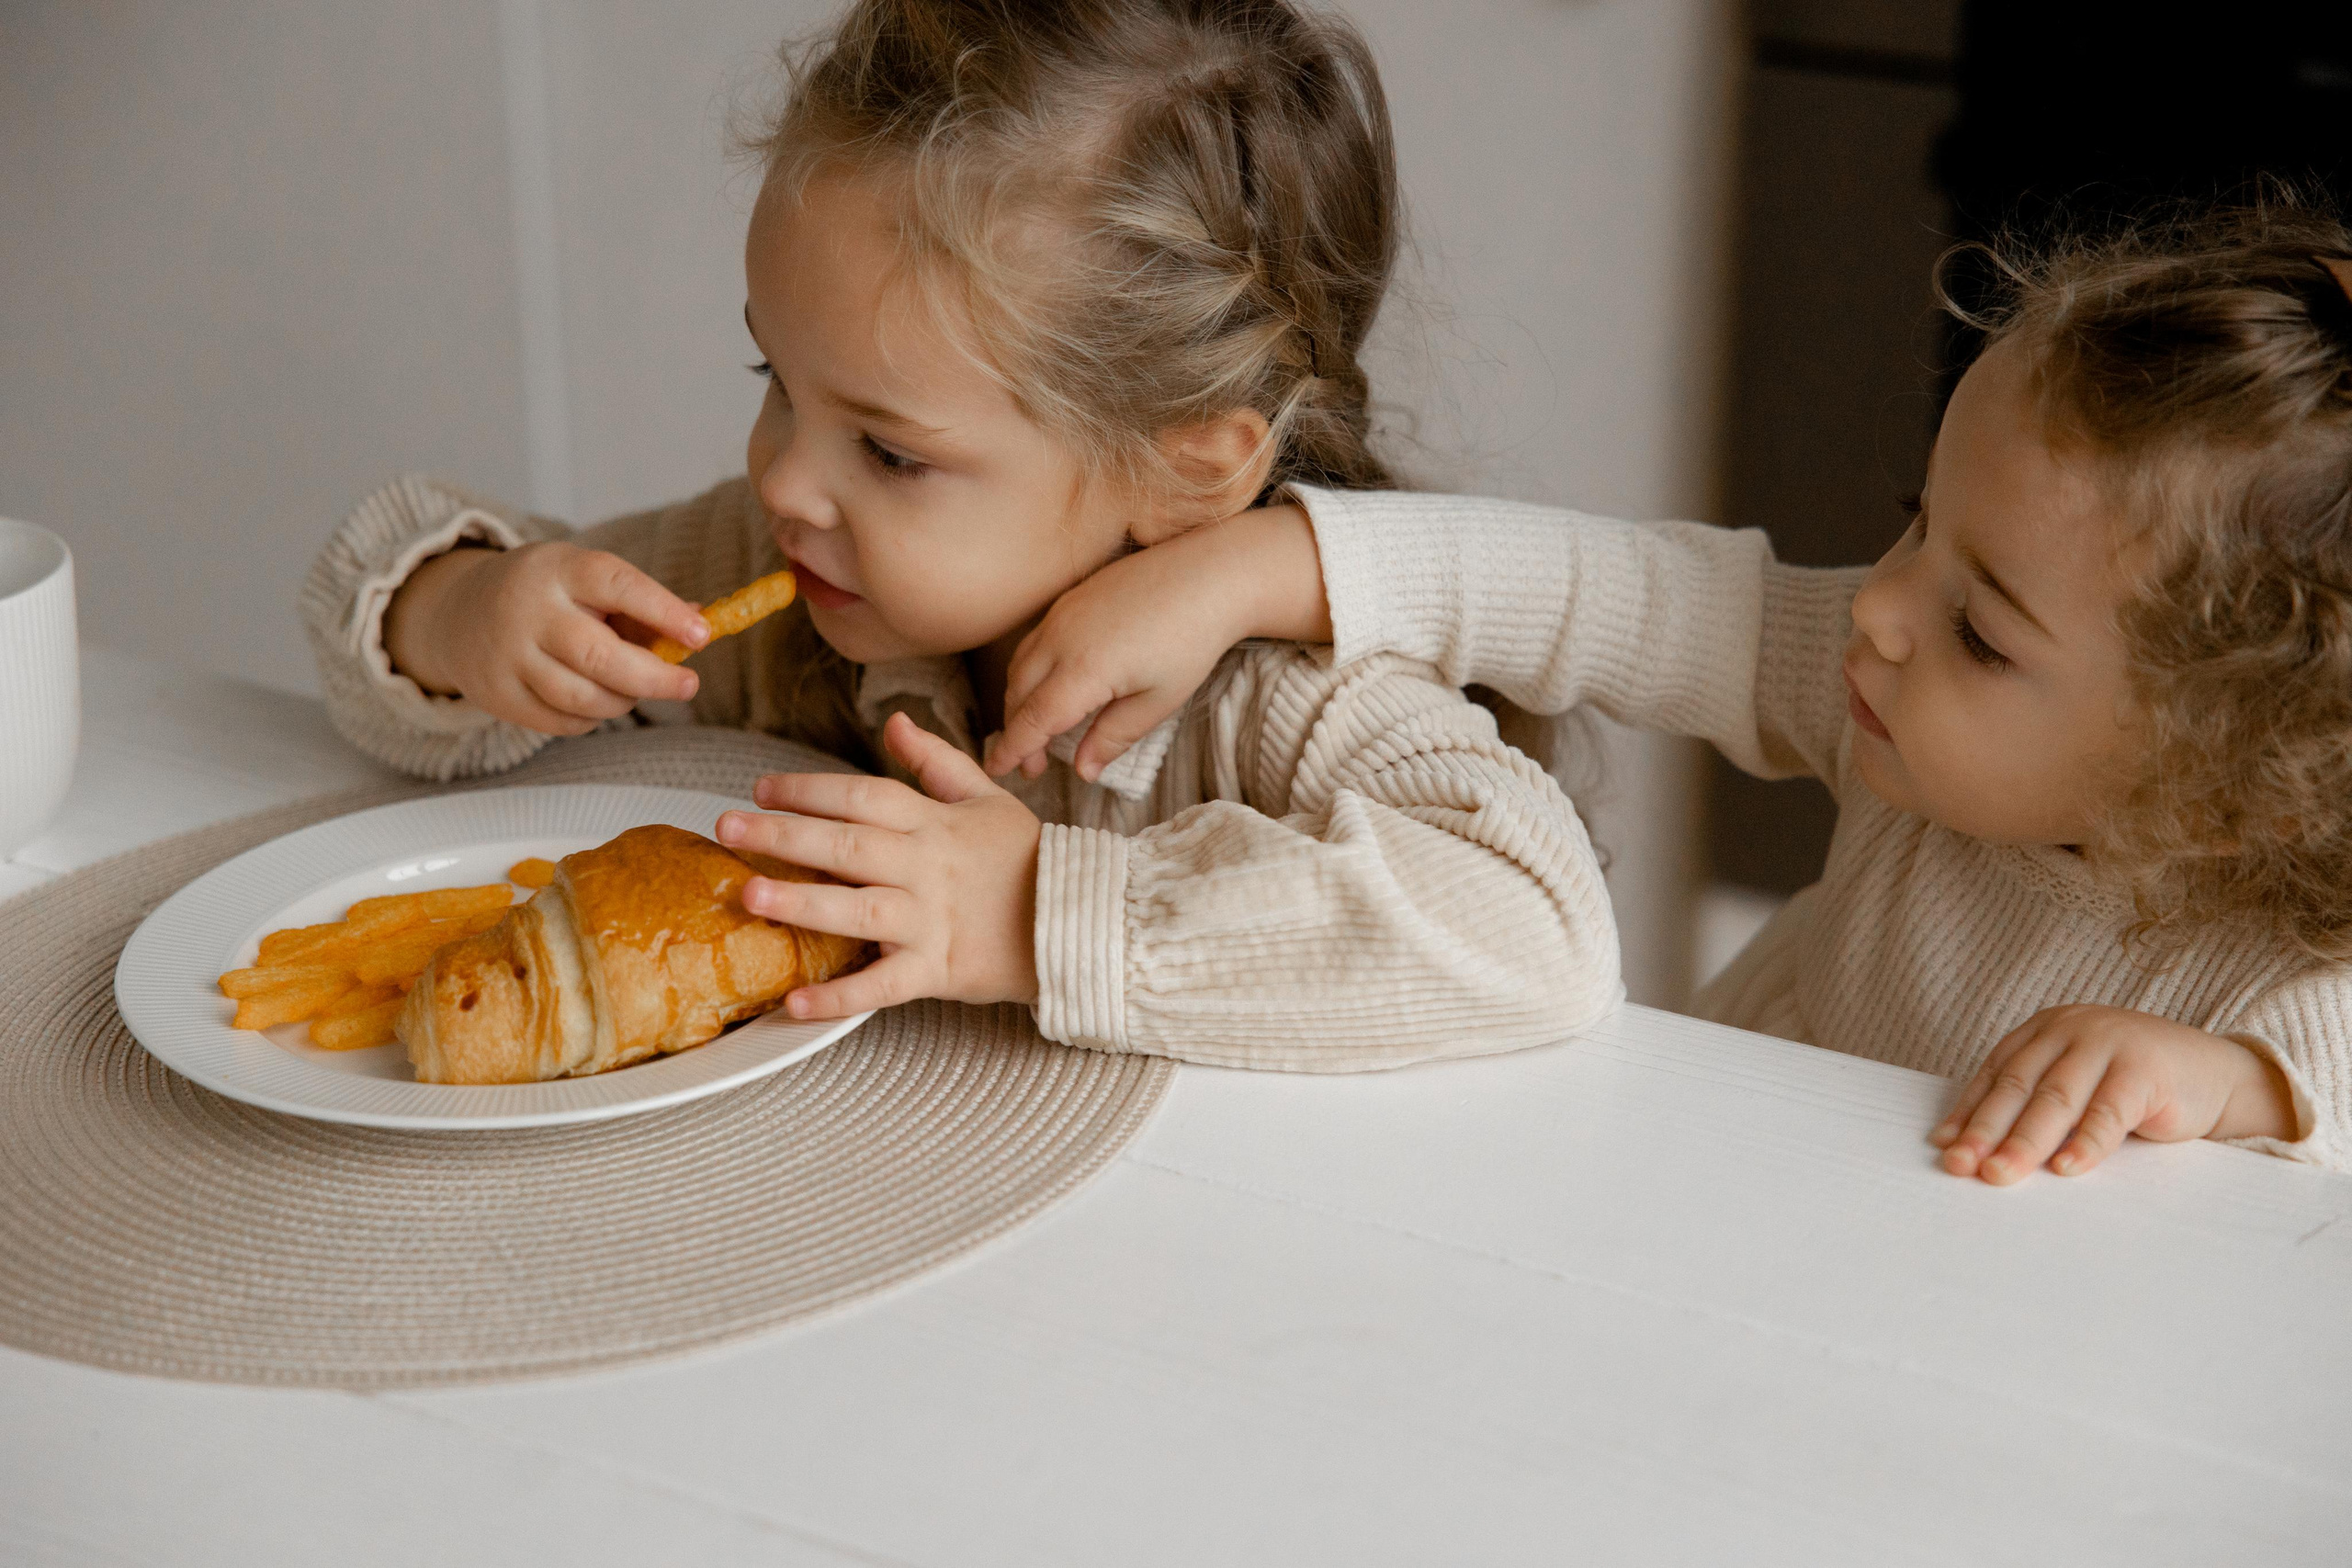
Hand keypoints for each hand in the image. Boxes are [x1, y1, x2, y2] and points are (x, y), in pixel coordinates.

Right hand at [383, 542, 708, 735]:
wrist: (459, 612)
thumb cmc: (548, 594)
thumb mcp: (586, 579)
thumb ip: (642, 602)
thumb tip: (703, 619)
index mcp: (561, 569)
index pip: (618, 585)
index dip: (664, 612)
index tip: (703, 635)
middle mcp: (530, 610)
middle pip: (601, 656)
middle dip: (654, 677)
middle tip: (688, 685)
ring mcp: (509, 656)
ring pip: (583, 696)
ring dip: (624, 701)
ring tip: (635, 691)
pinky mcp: (498, 695)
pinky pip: (563, 721)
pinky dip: (592, 718)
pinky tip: (597, 702)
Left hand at [716, 711, 1042, 1019]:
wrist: (1081, 922)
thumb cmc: (1027, 860)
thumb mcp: (988, 799)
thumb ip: (937, 761)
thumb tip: (894, 722)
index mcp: (935, 823)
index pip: (864, 797)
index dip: (812, 789)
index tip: (763, 788)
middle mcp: (927, 868)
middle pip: (848, 846)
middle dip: (784, 836)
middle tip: (728, 828)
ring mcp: (931, 920)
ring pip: (857, 910)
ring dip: (801, 904)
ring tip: (748, 895)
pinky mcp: (938, 970)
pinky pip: (883, 986)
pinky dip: (839, 997)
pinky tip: (794, 1003)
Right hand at [985, 503, 1329, 781]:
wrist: (1210, 574)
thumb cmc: (1191, 641)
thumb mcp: (1158, 701)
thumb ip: (1114, 737)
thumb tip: (1083, 771)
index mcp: (1083, 670)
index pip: (1033, 719)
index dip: (1012, 749)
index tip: (997, 772)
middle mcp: (1061, 638)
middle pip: (1018, 694)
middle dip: (1016, 732)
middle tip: (1032, 765)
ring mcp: (1062, 614)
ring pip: (1020, 665)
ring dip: (1019, 701)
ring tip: (1038, 731)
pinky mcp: (1070, 599)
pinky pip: (1033, 641)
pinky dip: (1028, 672)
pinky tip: (1048, 687)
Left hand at [1930, 1004, 2296, 1183]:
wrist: (2214, 1071)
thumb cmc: (2131, 1084)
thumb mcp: (2076, 1082)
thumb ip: (2033, 1103)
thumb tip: (1969, 1146)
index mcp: (2044, 1030)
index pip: (1997, 1073)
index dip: (1969, 1111)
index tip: (1944, 1147)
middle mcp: (2070, 1030)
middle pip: (2018, 1086)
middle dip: (1986, 1129)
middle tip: (1961, 1166)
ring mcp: (2108, 1045)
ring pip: (2056, 1099)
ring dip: (2025, 1142)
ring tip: (2001, 1174)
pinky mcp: (2144, 1070)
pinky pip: (2108, 1113)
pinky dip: (2085, 1143)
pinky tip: (2065, 1169)